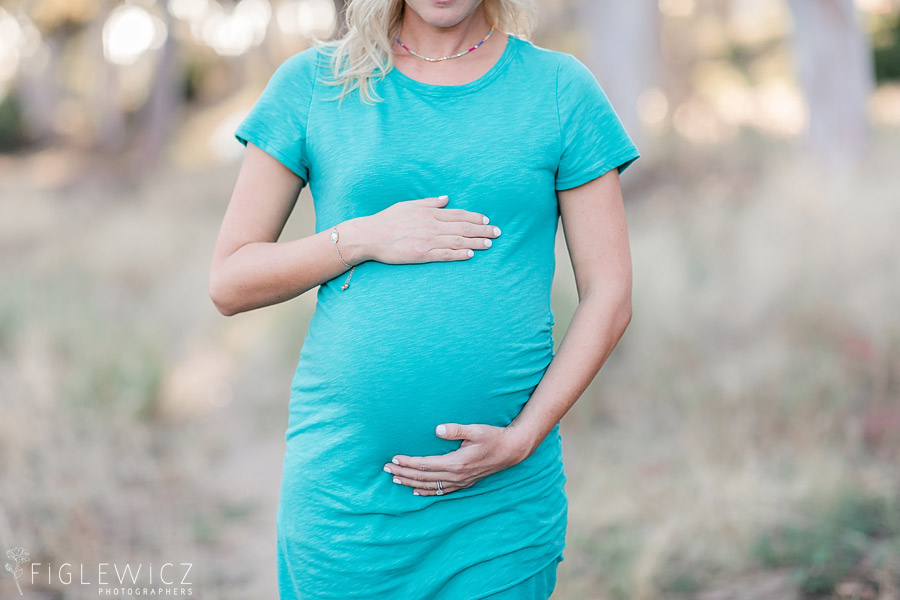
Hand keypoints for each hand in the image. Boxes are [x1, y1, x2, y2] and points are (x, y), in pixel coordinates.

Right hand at [354, 195, 501, 263]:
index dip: (475, 217)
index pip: (458, 214)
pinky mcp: (422, 254)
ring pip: (458, 241)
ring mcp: (427, 241)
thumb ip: (429, 202)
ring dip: (476, 242)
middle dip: (482, 230)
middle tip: (498, 232)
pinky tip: (472, 254)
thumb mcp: (408, 205)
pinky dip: (460, 254)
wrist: (370, 235)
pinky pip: (445, 254)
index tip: (487, 220)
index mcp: (429, 213)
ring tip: (490, 244)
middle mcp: (432, 226)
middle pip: (463, 227)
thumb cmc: (387, 220)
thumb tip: (446, 198)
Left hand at [383, 422, 532, 496]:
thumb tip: (437, 429)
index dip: (407, 462)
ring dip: (411, 483)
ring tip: (395, 479)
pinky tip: (417, 491)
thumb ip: (456, 430)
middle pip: (423, 477)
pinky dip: (427, 492)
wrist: (512, 450)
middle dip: (403, 473)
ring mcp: (461, 482)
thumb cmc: (494, 437)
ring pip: (430, 486)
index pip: (425, 465)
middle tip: (386, 469)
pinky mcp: (465, 483)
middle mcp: (457, 476)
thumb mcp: (476, 430)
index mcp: (456, 463)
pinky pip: (442, 491)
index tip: (393, 458)